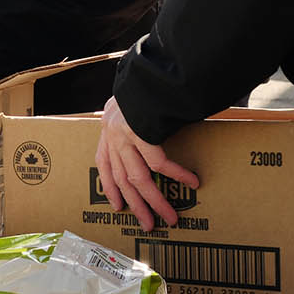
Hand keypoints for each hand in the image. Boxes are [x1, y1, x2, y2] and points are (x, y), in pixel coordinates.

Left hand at [93, 97, 199, 231]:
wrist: (152, 70)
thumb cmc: (149, 85)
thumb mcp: (132, 102)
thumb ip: (134, 121)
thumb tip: (147, 134)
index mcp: (108, 126)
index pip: (103, 163)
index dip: (110, 187)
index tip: (117, 206)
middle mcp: (112, 133)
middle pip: (122, 178)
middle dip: (137, 204)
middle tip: (149, 223)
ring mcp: (124, 134)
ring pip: (138, 178)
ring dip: (155, 200)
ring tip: (169, 216)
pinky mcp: (140, 133)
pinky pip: (159, 163)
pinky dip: (177, 174)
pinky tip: (191, 182)